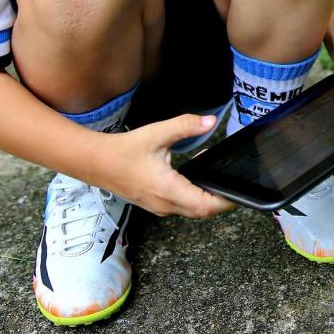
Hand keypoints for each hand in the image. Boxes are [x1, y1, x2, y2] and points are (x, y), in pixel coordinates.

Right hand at [92, 114, 235, 217]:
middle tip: (230, 183)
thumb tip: (210, 122)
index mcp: (168, 189)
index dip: (226, 201)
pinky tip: (193, 177)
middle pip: (202, 212)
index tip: (238, 191)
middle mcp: (166, 204)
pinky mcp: (155, 205)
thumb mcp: (157, 133)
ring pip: (191, 211)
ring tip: (214, 179)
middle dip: (220, 201)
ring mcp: (159, 207)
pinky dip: (192, 196)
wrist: (96, 163)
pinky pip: (180, 206)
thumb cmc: (123, 151)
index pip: (206, 206)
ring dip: (206, 199)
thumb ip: (186, 126)